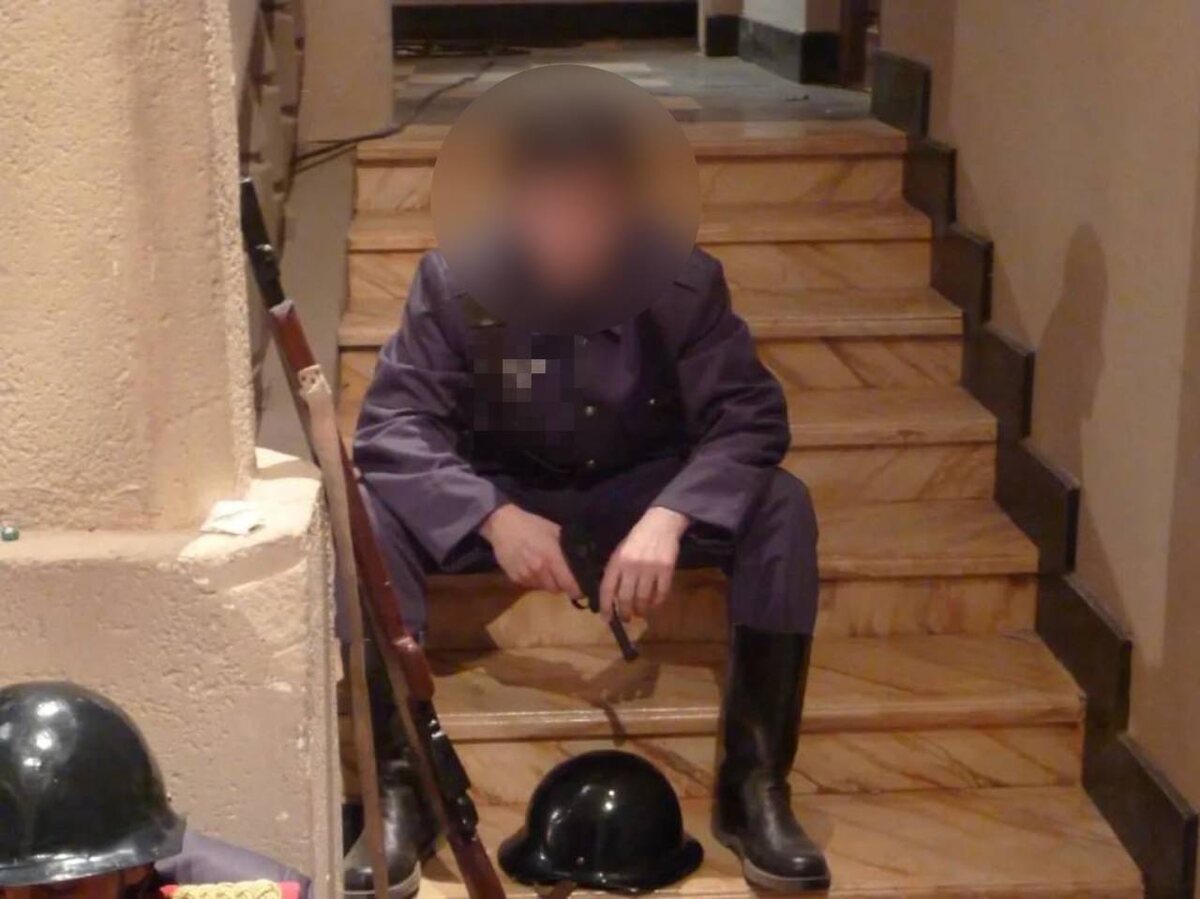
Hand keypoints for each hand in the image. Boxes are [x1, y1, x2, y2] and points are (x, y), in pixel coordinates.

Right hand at [479, 504, 581, 596]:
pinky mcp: (515, 579)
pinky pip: (530, 585)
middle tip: (561, 573)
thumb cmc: (531, 524)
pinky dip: (534, 580)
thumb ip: (567, 547)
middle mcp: (539, 570)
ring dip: (547, 582)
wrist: (502, 525)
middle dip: (561, 584)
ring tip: (545, 569)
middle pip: (557, 589)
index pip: (569, 585)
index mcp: (552, 557)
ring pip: (543, 588)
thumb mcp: (554, 531)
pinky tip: (531, 567)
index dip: (577, 588)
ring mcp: (526, 576)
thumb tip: (582, 560)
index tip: (580, 587)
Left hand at [600, 506, 688, 622]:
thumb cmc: (637, 539)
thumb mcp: (620, 552)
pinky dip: (657, 602)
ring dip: (641, 610)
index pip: (607, 589)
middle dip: (625, 613)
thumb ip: (615, 572)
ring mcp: (649, 569)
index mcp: (617, 561)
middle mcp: (631, 566)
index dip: (606, 607)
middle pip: (625, 598)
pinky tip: (654, 603)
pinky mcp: (666, 570)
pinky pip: (661, 593)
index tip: (607, 619)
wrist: (660, 524)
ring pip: (643, 599)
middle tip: (626, 618)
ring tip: (640, 612)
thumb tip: (611, 597)